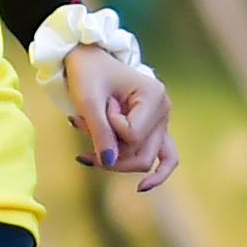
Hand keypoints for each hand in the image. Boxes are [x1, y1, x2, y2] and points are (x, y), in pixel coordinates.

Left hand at [62, 45, 179, 190]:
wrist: (88, 58)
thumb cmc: (88, 73)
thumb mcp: (88, 100)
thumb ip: (99, 131)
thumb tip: (109, 163)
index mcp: (154, 95)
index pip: (132, 135)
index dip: (108, 129)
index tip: (98, 107)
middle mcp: (163, 110)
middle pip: (143, 155)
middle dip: (110, 153)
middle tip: (82, 139)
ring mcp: (161, 121)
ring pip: (146, 160)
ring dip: (115, 159)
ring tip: (87, 153)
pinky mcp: (154, 129)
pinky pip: (164, 157)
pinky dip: (155, 173)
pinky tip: (142, 188)